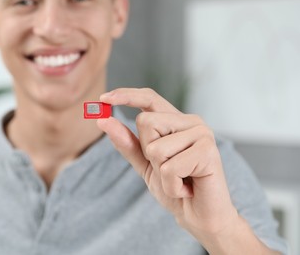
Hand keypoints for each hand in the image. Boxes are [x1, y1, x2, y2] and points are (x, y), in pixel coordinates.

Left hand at [97, 88, 237, 237]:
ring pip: (156, 147)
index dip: (127, 95)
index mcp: (176, 121)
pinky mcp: (208, 151)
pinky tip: (187, 188)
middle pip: (146, 121)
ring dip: (161, 173)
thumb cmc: (174, 188)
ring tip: (180, 180)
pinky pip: (170, 168)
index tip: (103, 98)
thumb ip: (127, 143)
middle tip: (169, 169)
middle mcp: (191, 122)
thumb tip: (103, 121)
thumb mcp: (145, 163)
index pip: (149, 98)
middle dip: (148, 152)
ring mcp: (202, 134)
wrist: (198, 217)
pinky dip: (172, 186)